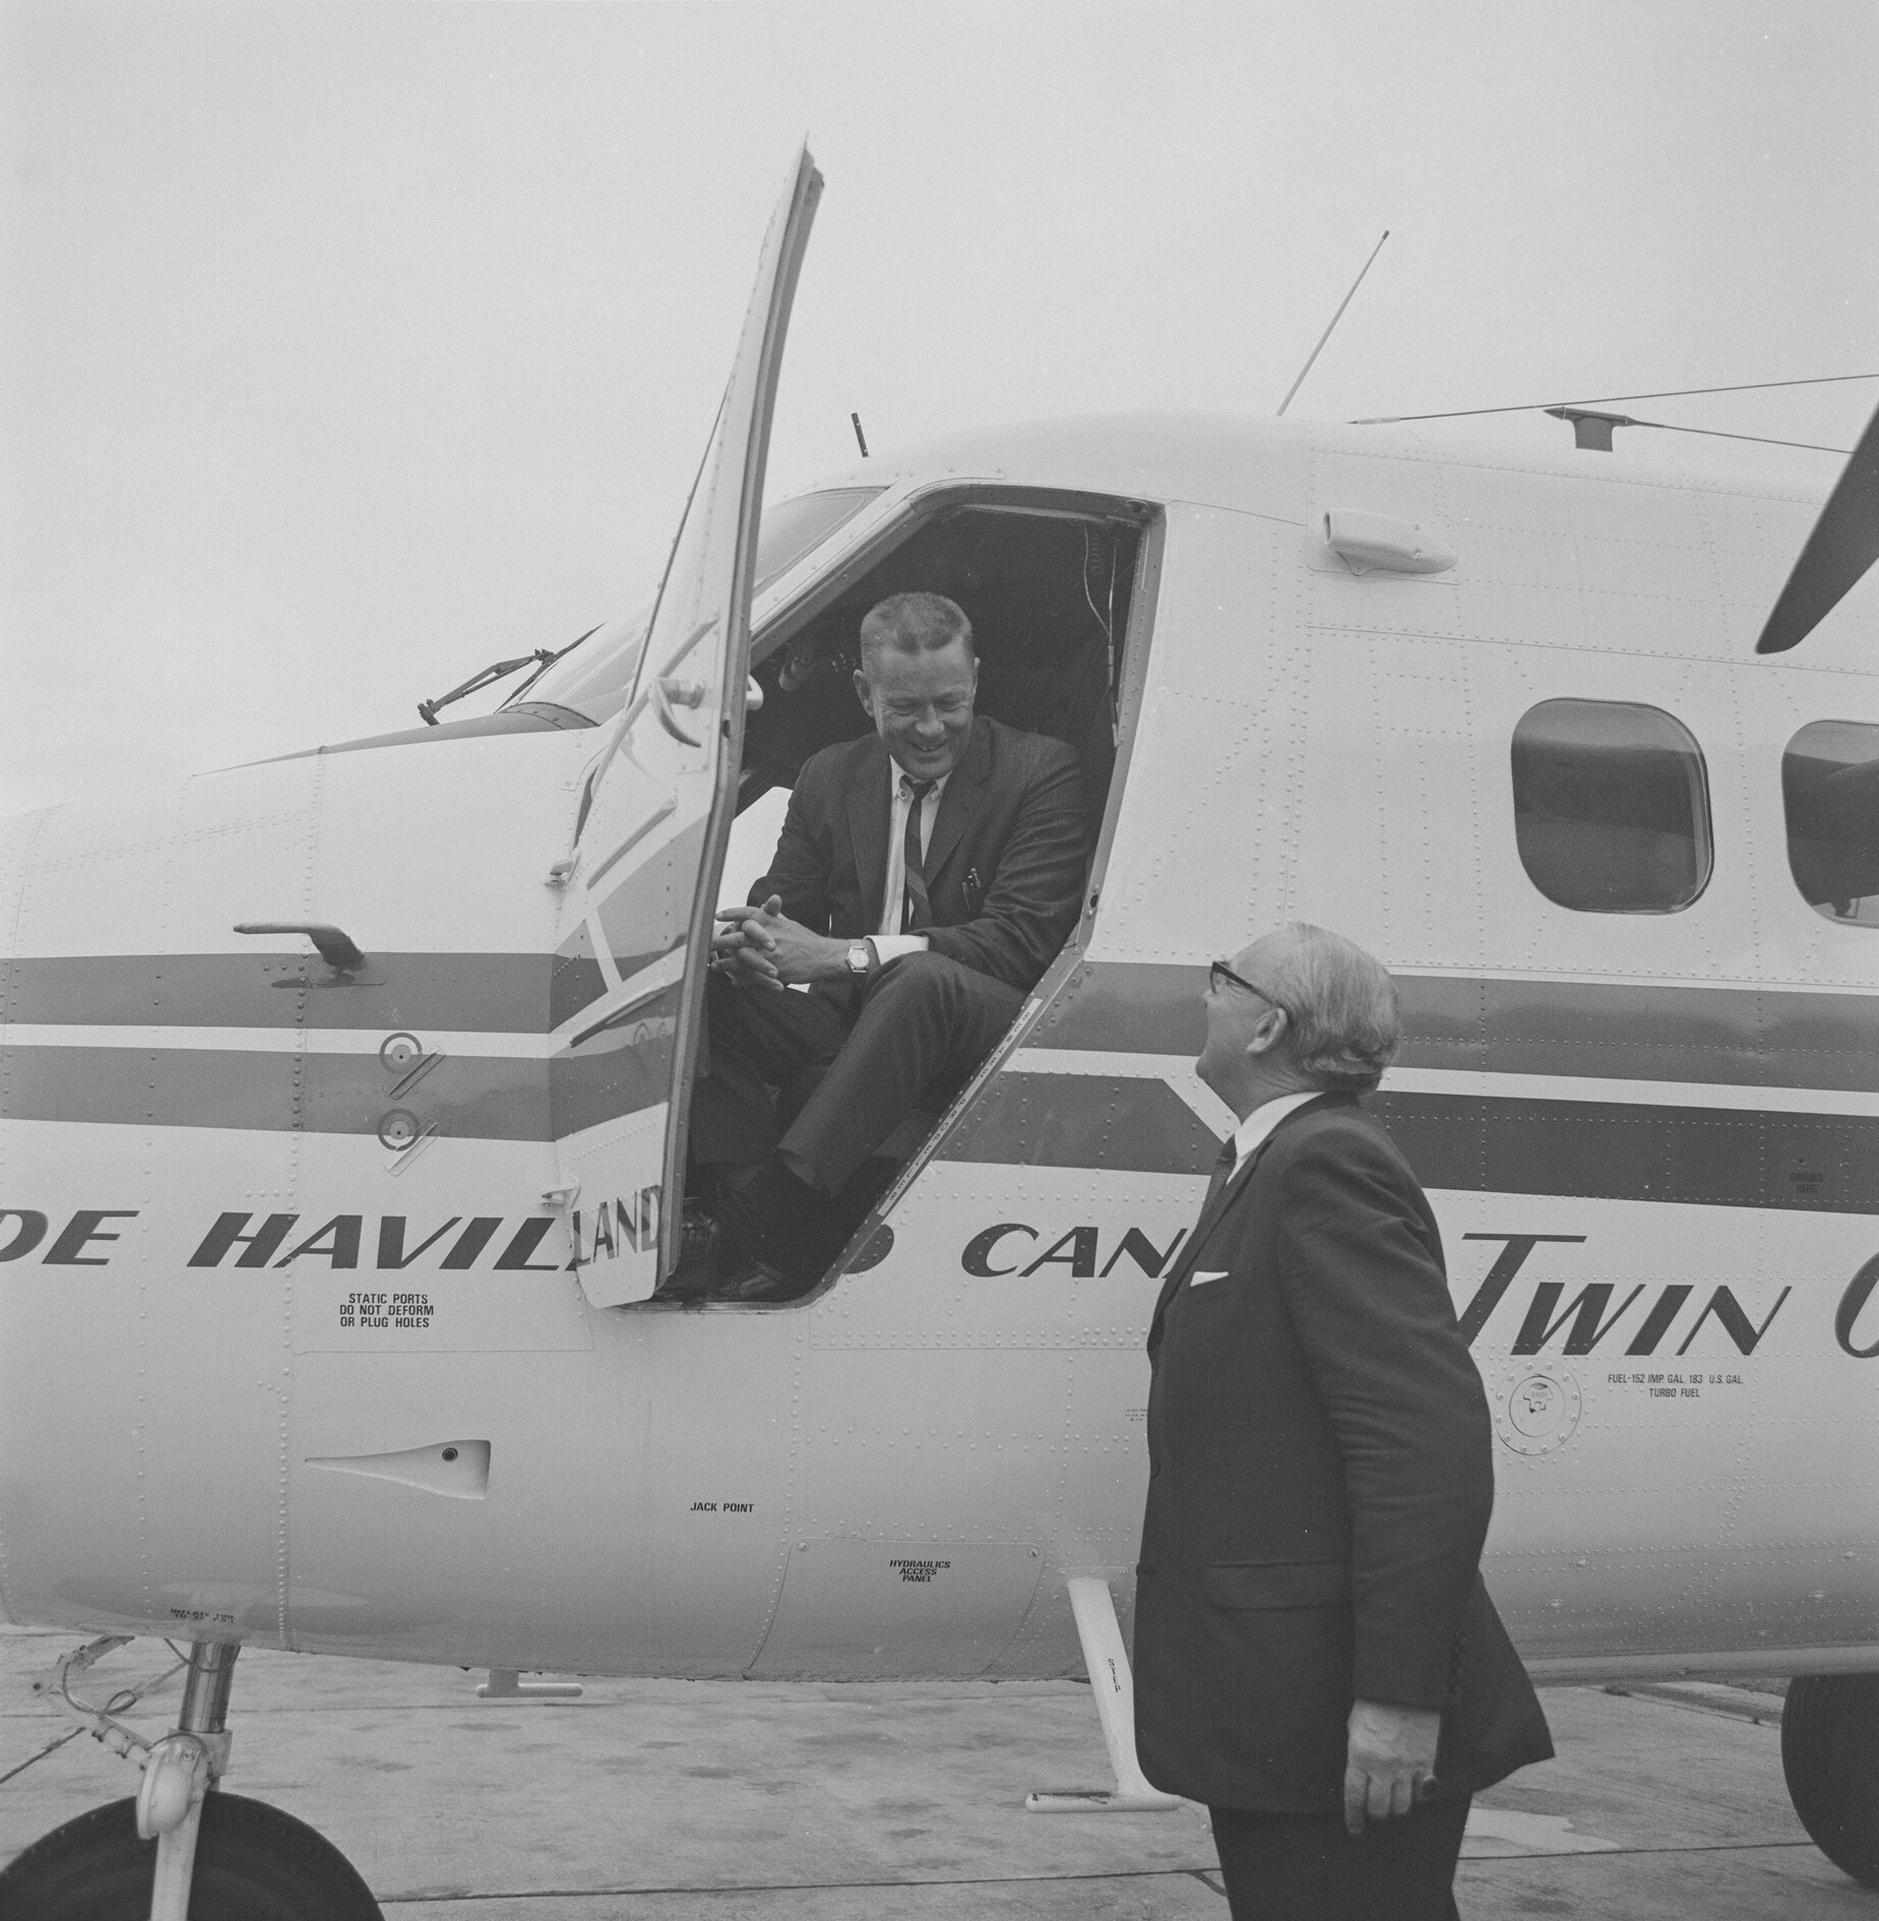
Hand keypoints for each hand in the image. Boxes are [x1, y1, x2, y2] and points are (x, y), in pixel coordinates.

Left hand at [714, 895, 844, 986]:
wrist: (823, 957)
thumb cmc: (806, 939)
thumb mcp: (788, 923)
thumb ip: (772, 916)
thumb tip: (760, 906)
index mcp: (771, 921)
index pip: (748, 913)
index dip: (731, 913)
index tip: (716, 915)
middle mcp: (769, 935)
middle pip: (738, 938)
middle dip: (720, 942)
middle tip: (706, 945)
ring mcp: (770, 954)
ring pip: (741, 959)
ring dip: (726, 964)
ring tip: (715, 966)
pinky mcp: (773, 971)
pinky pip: (752, 976)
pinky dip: (742, 980)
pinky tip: (734, 981)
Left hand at [1343, 1699, 1440, 1834]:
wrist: (1404, 1687)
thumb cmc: (1374, 1703)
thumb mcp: (1354, 1727)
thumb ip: (1357, 1754)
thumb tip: (1360, 1774)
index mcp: (1359, 1757)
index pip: (1354, 1798)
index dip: (1353, 1818)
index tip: (1355, 1829)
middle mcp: (1382, 1767)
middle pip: (1379, 1809)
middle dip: (1375, 1815)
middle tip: (1374, 1814)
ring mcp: (1406, 1767)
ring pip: (1402, 1806)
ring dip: (1395, 1809)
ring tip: (1392, 1804)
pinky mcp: (1426, 1763)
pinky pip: (1422, 1792)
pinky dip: (1417, 1795)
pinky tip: (1412, 1791)